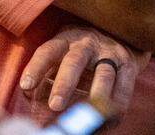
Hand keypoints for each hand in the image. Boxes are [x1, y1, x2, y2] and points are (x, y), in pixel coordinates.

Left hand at [19, 24, 150, 114]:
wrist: (119, 35)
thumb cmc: (80, 54)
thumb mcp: (61, 55)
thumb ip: (45, 75)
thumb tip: (29, 96)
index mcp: (65, 41)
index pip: (47, 51)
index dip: (36, 68)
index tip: (26, 86)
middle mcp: (86, 44)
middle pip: (74, 61)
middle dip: (65, 83)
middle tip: (55, 105)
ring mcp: (109, 54)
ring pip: (104, 74)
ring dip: (96, 95)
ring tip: (89, 115)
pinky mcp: (128, 65)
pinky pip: (124, 86)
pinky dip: (117, 105)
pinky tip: (109, 120)